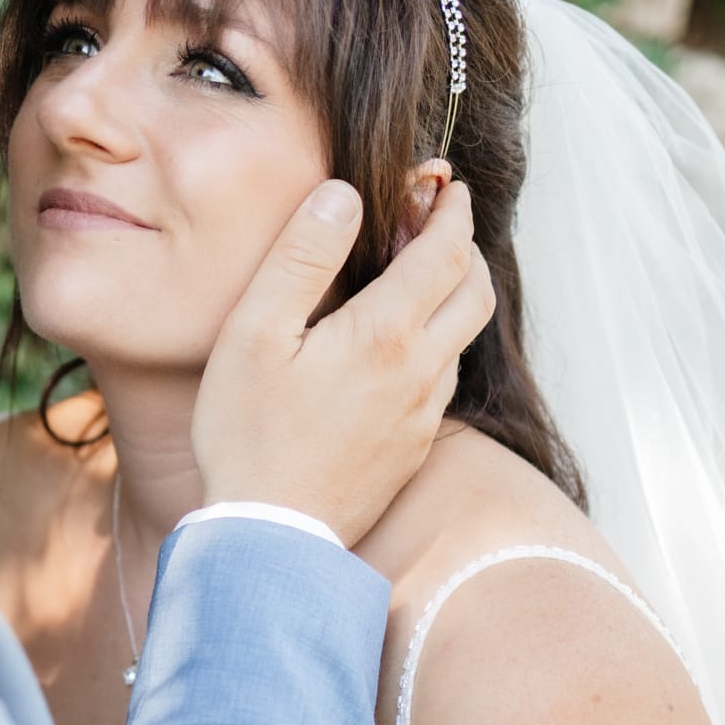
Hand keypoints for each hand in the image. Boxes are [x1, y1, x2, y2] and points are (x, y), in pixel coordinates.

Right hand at [193, 177, 493, 545]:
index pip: (445, 251)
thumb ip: (301, 256)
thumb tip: (343, 194)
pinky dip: (437, 345)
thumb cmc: (249, 434)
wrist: (270, 537)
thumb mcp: (254, 332)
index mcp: (386, 333)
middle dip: (465, 248)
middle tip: (438, 224)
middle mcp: (420, 372)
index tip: (446, 187)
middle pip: (476, 293)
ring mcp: (421, 416)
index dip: (452, 211)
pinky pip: (442, 384)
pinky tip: (400, 350)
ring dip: (455, 297)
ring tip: (420, 279)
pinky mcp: (412, 451)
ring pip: (464, 340)